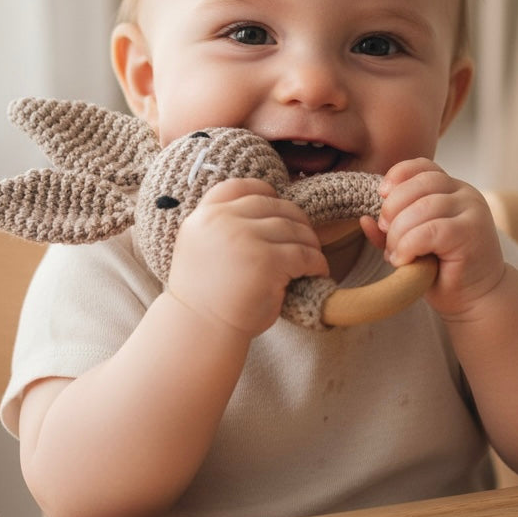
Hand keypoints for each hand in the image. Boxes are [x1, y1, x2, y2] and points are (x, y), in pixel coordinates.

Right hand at [167, 178, 328, 335]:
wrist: (199, 330)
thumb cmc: (205, 296)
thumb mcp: (202, 249)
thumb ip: (223, 227)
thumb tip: (266, 213)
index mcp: (204, 215)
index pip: (239, 186)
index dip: (265, 192)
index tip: (279, 205)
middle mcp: (222, 220)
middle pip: (272, 205)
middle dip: (295, 220)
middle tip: (306, 237)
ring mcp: (244, 237)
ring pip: (292, 227)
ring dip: (310, 242)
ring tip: (314, 257)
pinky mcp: (266, 260)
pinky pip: (303, 253)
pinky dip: (316, 261)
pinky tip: (318, 271)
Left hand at [360, 159, 504, 317]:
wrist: (476, 298)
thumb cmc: (442, 269)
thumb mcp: (410, 243)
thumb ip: (390, 229)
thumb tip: (364, 219)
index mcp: (451, 188)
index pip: (422, 166)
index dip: (398, 175)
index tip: (381, 195)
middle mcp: (466, 194)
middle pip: (420, 184)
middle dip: (393, 208)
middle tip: (386, 233)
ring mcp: (473, 211)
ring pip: (423, 208)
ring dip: (399, 233)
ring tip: (395, 254)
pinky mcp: (472, 233)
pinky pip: (430, 230)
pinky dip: (409, 245)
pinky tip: (404, 260)